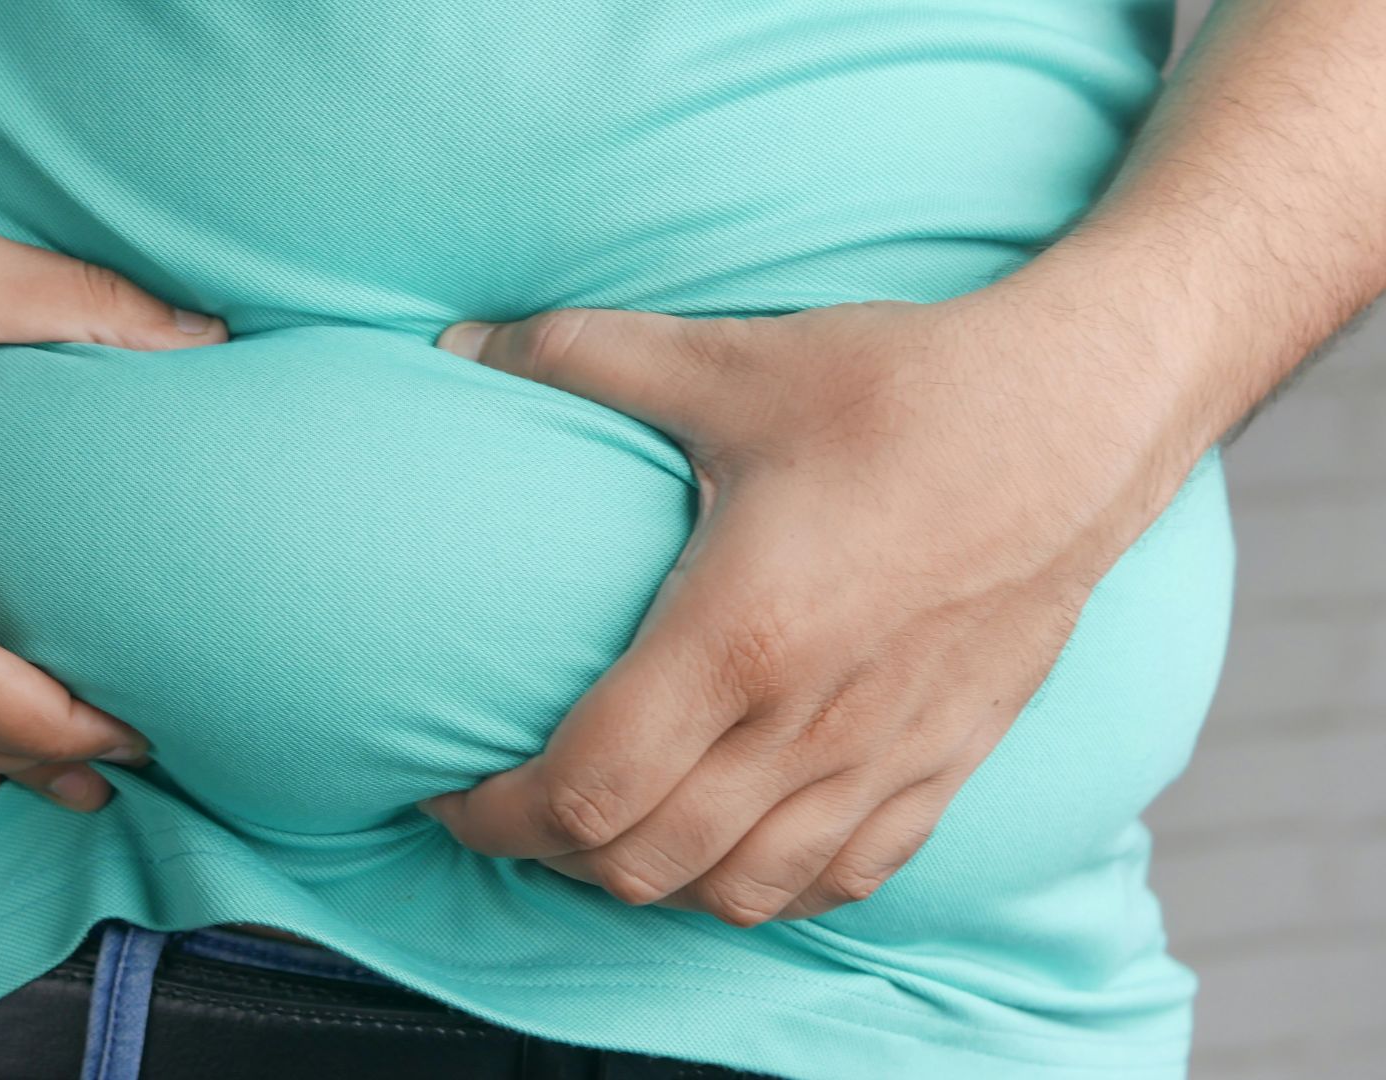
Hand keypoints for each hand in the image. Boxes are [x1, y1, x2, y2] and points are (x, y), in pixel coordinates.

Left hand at [417, 287, 1197, 923]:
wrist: (1084, 414)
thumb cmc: (906, 389)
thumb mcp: (729, 361)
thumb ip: (579, 358)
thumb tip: (455, 346)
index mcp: (739, 636)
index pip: (586, 789)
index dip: (496, 815)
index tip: (449, 791)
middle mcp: (808, 724)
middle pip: (643, 864)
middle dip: (551, 855)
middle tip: (512, 807)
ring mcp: (884, 759)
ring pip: (737, 892)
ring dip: (649, 881)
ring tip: (607, 830)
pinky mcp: (946, 765)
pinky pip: (841, 881)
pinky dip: (764, 887)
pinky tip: (730, 845)